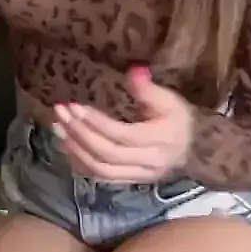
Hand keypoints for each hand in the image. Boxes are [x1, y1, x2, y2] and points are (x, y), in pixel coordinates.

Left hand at [53, 66, 194, 183]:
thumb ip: (148, 88)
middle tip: (60, 113)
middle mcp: (149, 163)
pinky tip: (66, 145)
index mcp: (161, 140)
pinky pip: (100, 177)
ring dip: (75, 149)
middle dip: (80, 133)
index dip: (96, 122)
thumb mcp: (169, 100)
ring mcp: (138, 176)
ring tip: (58, 127)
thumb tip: (134, 70)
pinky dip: (80, 163)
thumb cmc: (178, 121)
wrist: (192, 150)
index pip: (122, 135)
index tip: (74, 106)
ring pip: (101, 169)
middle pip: (107, 153)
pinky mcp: (129, 181)